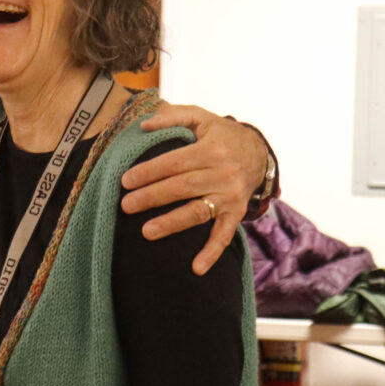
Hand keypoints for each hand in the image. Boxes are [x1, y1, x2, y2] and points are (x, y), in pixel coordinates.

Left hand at [120, 104, 269, 273]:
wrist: (258, 152)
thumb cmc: (221, 135)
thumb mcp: (200, 117)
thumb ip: (172, 116)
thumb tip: (144, 125)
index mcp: (211, 149)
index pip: (174, 162)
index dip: (149, 172)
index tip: (126, 181)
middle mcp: (222, 173)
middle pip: (182, 187)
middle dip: (152, 197)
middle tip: (126, 205)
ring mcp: (230, 196)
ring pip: (198, 211)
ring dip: (172, 223)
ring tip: (147, 232)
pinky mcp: (236, 212)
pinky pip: (224, 235)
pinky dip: (212, 253)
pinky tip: (197, 268)